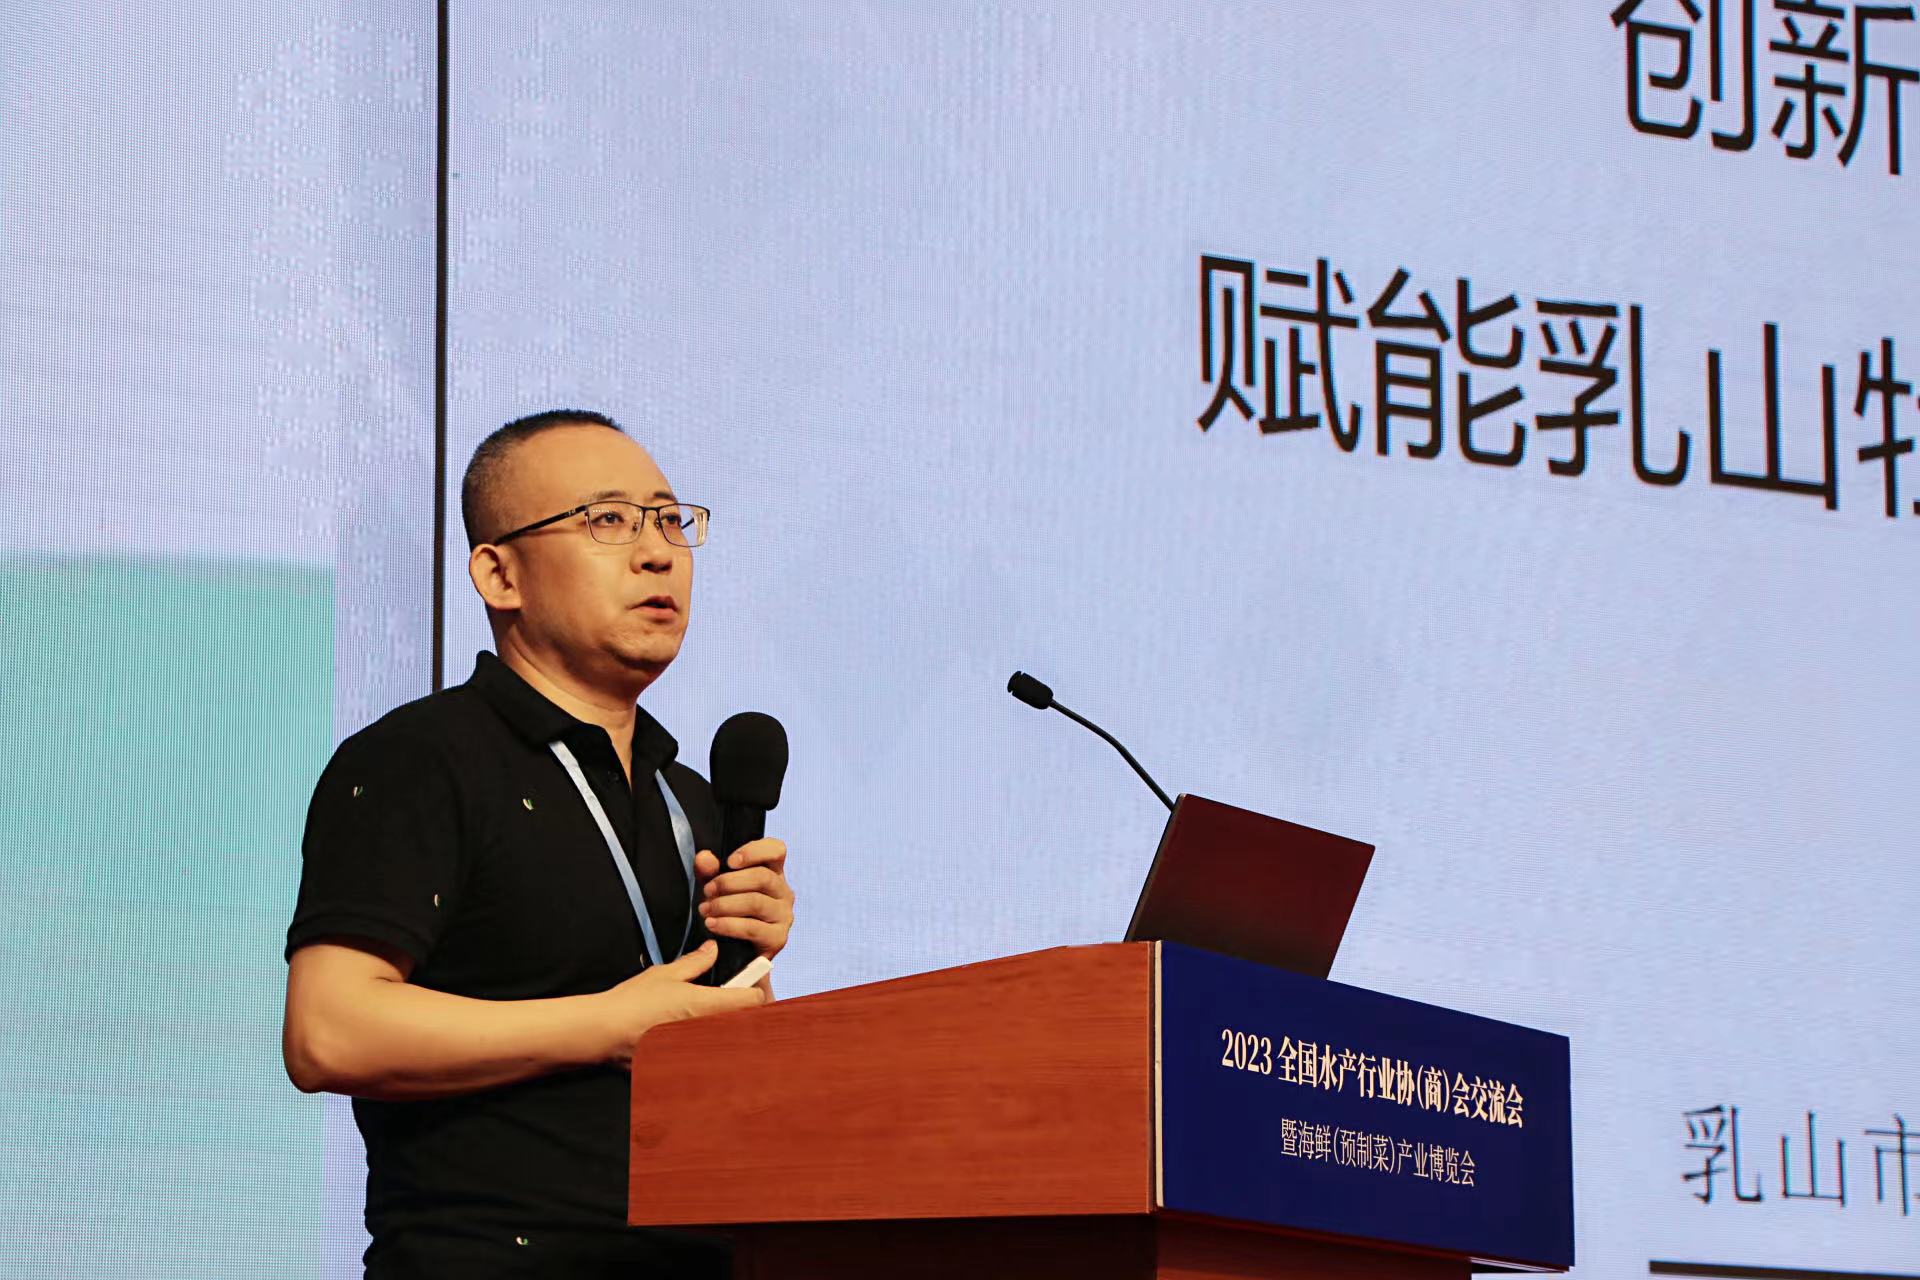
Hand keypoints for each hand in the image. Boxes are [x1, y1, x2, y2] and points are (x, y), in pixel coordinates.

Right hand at [599, 940, 763, 1068]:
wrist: (605, 1032)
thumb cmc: (632, 1002)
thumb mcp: (666, 973)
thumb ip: (695, 962)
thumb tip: (712, 950)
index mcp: (707, 1005)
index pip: (754, 1000)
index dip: (756, 987)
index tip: (750, 979)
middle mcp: (707, 1029)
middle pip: (747, 1020)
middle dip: (745, 1006)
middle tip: (733, 992)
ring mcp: (698, 1048)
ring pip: (729, 1035)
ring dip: (729, 1023)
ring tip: (710, 1010)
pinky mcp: (686, 1061)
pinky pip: (709, 1049)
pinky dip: (709, 1039)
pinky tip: (693, 1028)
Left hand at [694, 837, 793, 960]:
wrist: (733, 954)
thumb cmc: (728, 914)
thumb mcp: (716, 888)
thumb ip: (709, 871)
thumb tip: (705, 858)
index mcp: (773, 873)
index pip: (777, 850)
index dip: (755, 851)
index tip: (729, 861)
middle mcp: (783, 892)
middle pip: (762, 877)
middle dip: (729, 882)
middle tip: (708, 891)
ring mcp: (784, 916)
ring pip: (756, 902)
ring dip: (725, 904)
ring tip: (706, 909)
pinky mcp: (778, 938)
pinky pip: (752, 928)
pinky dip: (728, 925)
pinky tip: (712, 924)